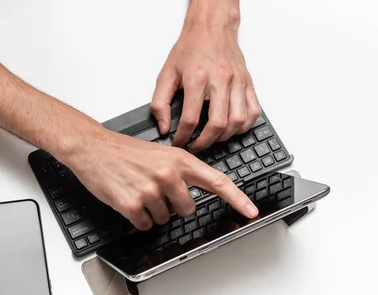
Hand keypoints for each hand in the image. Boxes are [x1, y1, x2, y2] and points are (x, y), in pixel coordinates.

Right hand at [64, 131, 257, 230]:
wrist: (93, 148)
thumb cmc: (123, 150)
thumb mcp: (159, 152)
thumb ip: (180, 171)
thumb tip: (193, 193)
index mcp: (179, 159)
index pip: (217, 181)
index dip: (237, 198)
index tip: (251, 210)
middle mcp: (168, 174)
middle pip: (187, 209)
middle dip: (173, 206)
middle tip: (155, 191)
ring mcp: (151, 190)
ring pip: (164, 218)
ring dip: (152, 211)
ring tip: (137, 190)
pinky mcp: (133, 205)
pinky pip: (145, 224)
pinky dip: (138, 218)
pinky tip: (129, 200)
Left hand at [151, 17, 260, 152]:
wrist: (211, 28)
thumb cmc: (190, 49)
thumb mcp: (166, 74)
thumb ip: (160, 103)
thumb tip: (164, 127)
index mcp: (197, 79)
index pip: (191, 119)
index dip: (183, 137)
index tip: (179, 142)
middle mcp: (220, 80)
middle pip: (218, 124)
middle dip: (205, 142)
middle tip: (196, 146)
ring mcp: (237, 82)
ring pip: (238, 121)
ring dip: (225, 137)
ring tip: (212, 139)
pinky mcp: (248, 83)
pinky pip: (254, 111)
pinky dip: (244, 126)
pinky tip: (232, 128)